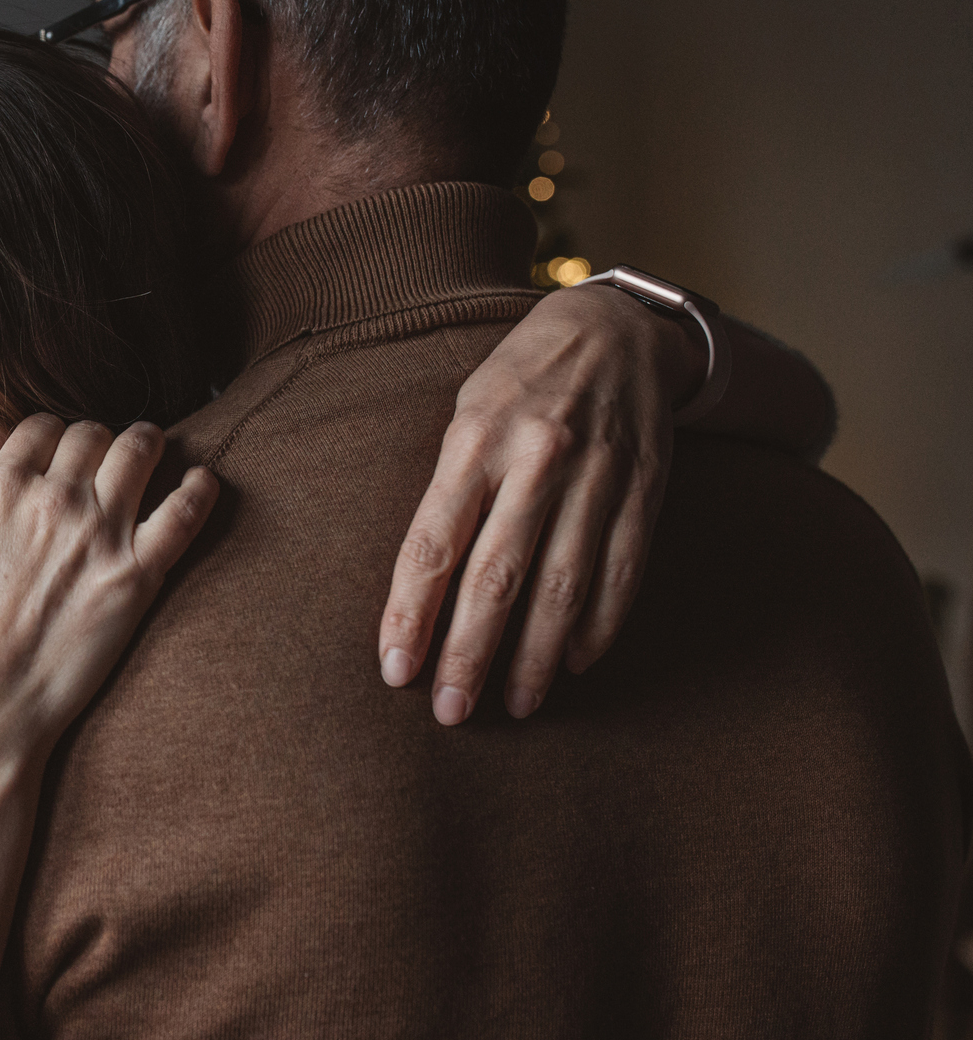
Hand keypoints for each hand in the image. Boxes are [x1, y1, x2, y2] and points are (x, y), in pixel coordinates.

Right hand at [0, 415, 218, 769]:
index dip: (49, 435)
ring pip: (140, 453)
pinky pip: (184, 514)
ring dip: (146, 443)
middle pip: (92, 435)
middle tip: (103, 454)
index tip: (56, 452)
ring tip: (151, 449)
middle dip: (96, 438)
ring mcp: (101, 536)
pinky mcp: (136, 579)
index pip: (41, 429)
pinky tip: (203, 481)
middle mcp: (55, 500)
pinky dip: (199, 489)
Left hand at [376, 285, 702, 723]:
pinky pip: (621, 572)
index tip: (395, 669)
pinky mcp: (644, 491)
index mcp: (475, 440)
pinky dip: (598, 624)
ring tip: (515, 705)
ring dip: (535, 656)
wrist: (615, 328)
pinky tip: (574, 663)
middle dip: (470, 653)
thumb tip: (419, 585)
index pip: (432, 544)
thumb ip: (448, 491)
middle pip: (496, 577)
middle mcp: (537, 460)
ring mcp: (597, 477)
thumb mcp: (465, 414)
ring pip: (562, 586)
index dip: (411, 613)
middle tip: (449, 712)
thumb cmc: (518, 380)